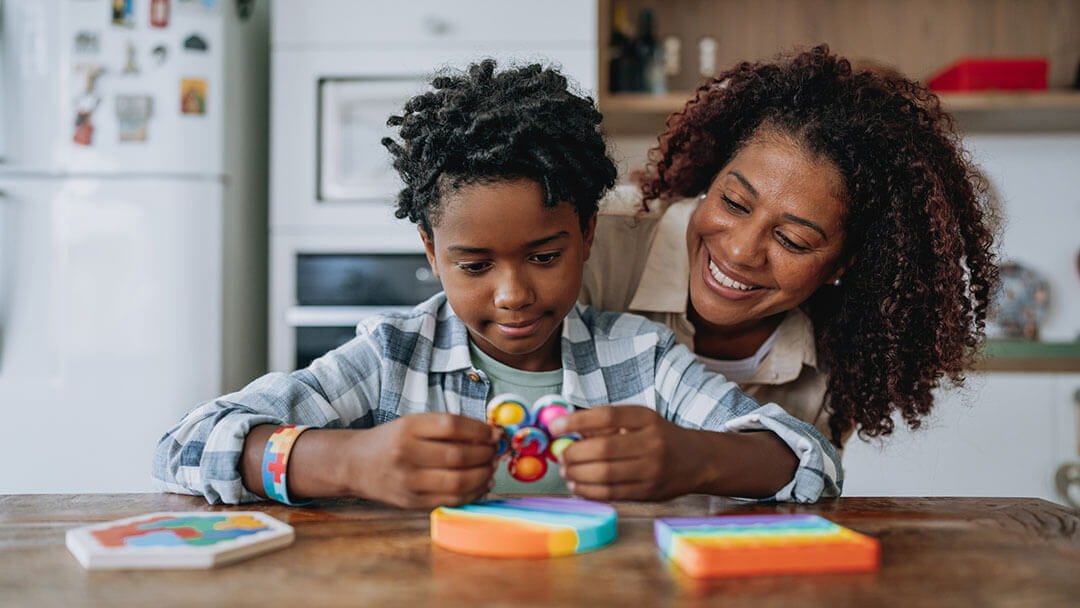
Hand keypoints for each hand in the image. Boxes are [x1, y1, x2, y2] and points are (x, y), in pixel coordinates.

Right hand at [344, 413, 499, 508]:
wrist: (355, 464)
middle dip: (486, 454)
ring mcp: (408, 481)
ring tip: (490, 467)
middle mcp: (406, 454)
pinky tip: (482, 484)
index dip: (480, 430)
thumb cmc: (391, 441)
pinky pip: (451, 500)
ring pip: (458, 481)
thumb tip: (490, 435)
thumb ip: (447, 428)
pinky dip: (473, 493)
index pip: (452, 425)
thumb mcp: (413, 424)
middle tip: (496, 451)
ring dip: (483, 475)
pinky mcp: (412, 502)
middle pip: (458, 455)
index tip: (495, 432)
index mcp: (408, 428)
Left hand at [547, 405, 712, 500]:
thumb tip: (566, 431)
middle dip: (574, 454)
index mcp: (646, 418)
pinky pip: (611, 493)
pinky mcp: (648, 493)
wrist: (697, 460)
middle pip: (603, 448)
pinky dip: (588, 491)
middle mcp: (651, 443)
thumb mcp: (639, 421)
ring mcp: (652, 470)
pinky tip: (577, 486)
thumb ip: (606, 425)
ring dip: (577, 475)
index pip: (606, 416)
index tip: (555, 427)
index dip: (576, 421)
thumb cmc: (659, 437)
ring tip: (566, 472)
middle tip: (561, 456)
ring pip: (605, 474)